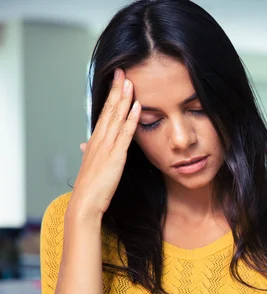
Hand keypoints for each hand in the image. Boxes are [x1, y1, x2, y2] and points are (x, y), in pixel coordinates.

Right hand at [70, 68, 140, 216]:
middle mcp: (99, 140)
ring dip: (124, 98)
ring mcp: (107, 147)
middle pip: (109, 109)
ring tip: (130, 81)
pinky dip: (131, 119)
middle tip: (122, 70)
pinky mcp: (116, 156)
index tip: (117, 80)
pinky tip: (137, 106)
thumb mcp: (90, 165)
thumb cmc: (90, 187)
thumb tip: (83, 144)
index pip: (104, 112)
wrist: (85, 203)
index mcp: (94, 141)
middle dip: (117, 89)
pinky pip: (125, 134)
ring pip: (116, 117)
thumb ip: (89, 152)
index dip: (111, 95)